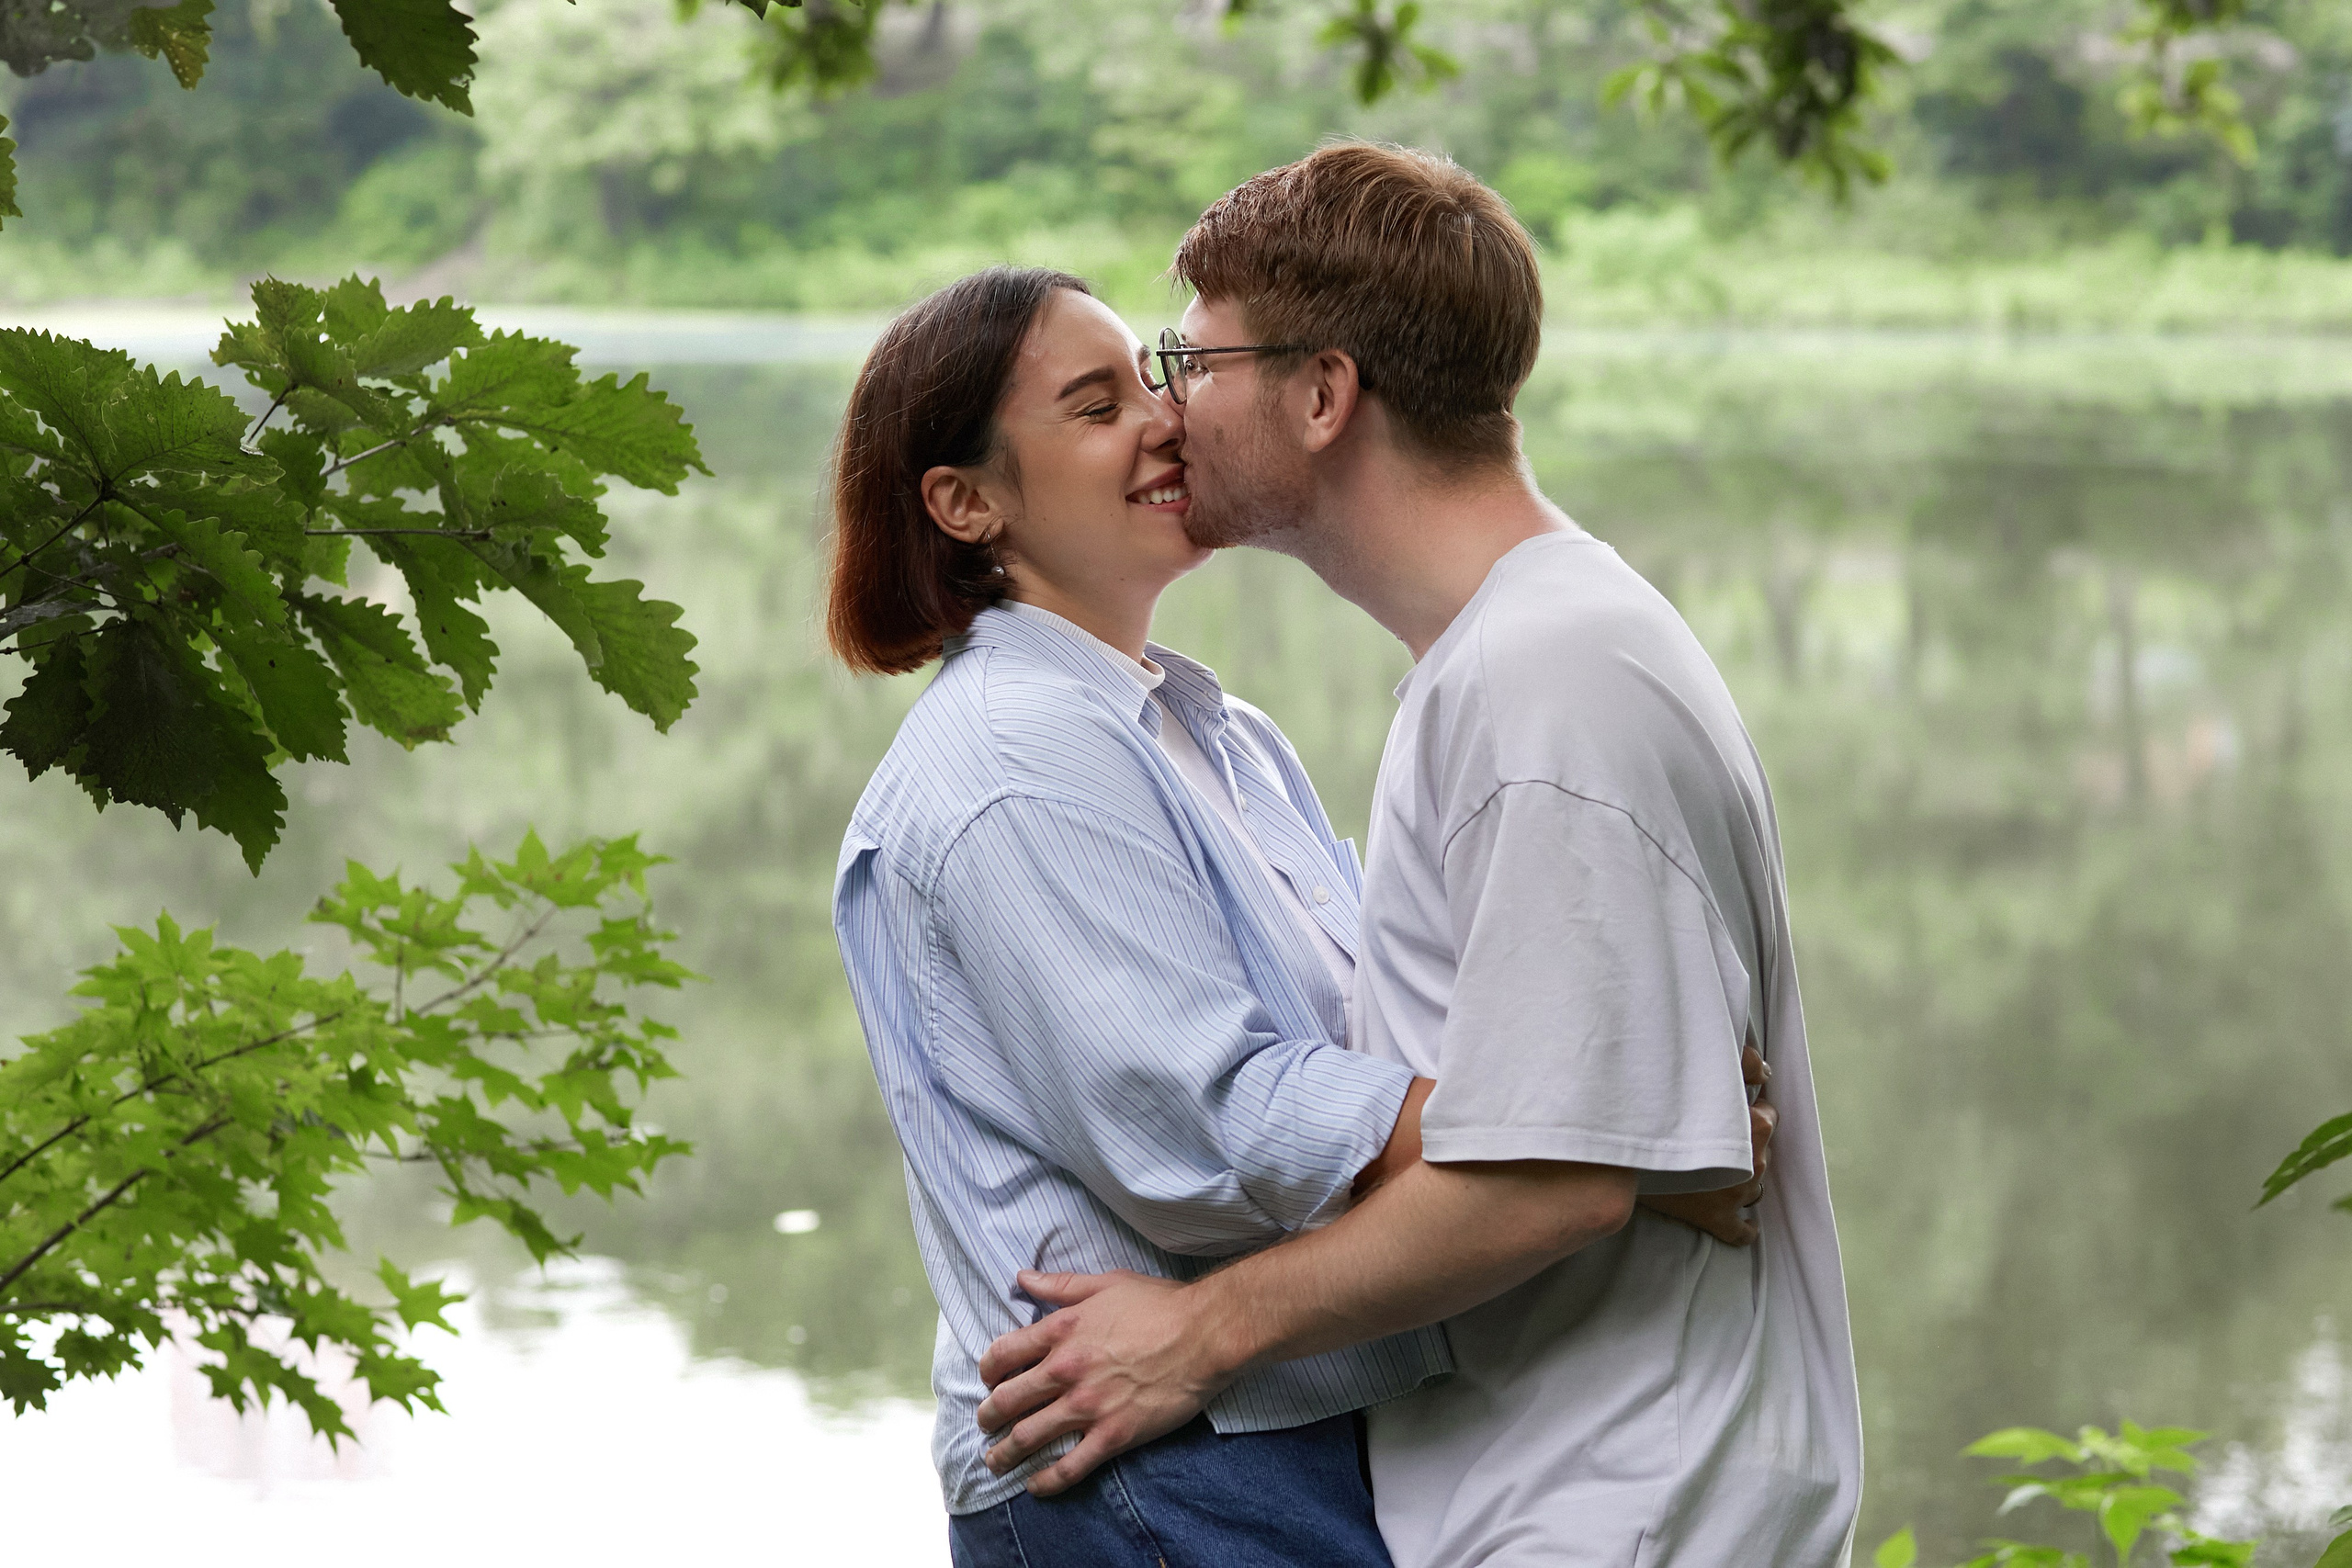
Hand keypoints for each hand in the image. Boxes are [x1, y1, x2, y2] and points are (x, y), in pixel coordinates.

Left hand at [975, 1268, 1240, 1496]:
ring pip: (1028, 1438)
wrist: (1206, 1334)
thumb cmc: (1160, 1304)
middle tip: (985, 1424)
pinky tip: (1034, 1487)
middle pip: (1008, 1401)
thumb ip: (1060, 1285)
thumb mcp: (1106, 1284)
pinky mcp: (1113, 1436)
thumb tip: (1023, 1278)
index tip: (988, 1380)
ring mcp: (1088, 1406)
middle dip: (988, 1416)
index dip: (988, 1371)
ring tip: (994, 1462)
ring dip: (1004, 1454)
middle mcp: (1066, 1370)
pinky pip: (1069, 1467)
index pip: (1003, 1354)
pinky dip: (1045, 1482)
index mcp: (1061, 1331)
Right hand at [1637, 1044, 1775, 1246]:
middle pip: (1762, 1149)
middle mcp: (1755, 1161)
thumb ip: (1738, 1064)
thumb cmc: (1663, 1111)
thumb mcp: (1700, 1079)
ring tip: (1712, 1168)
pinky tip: (1740, 1220)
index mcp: (1755, 1126)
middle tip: (1711, 1134)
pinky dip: (1743, 1226)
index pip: (1768, 1114)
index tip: (1728, 1109)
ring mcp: (1740, 1194)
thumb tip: (1763, 1069)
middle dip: (1744, 1143)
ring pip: (1755, 1184)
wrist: (1627, 1157)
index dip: (1748, 1110)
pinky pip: (1742, 1229)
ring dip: (1741, 1176)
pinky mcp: (1721, 1220)